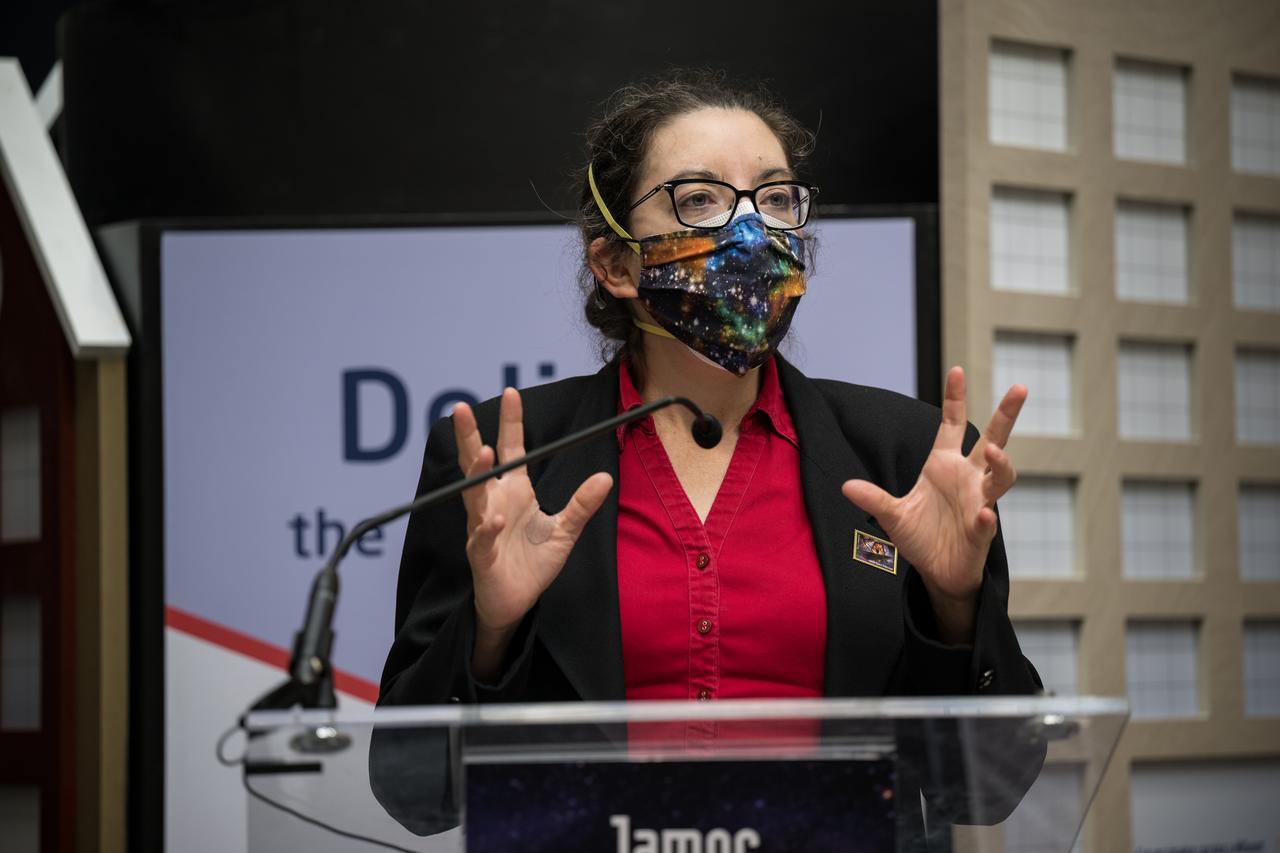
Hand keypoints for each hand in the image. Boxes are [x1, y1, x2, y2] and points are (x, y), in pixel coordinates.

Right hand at [453, 388, 612, 678]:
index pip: (510, 451)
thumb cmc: (533, 565)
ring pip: (475, 497)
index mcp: (513, 493)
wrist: (516, 605)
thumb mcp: (565, 531)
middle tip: (461, 409)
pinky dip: (486, 530)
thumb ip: (581, 504)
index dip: (510, 424)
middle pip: (479, 466)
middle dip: (470, 437)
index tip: (512, 394)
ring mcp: (482, 529)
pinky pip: (481, 540)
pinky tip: (493, 519)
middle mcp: (493, 505)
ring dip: (478, 475)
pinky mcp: (481, 557)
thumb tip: (605, 477)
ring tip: (482, 452)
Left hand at [841, 367, 1026, 643]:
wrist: (937, 572)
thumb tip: (846, 486)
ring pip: (1001, 477)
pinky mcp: (981, 532)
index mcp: (944, 465)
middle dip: (1006, 415)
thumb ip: (873, 498)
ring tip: (995, 452)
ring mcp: (979, 503)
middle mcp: (967, 478)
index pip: (952, 424)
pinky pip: (987, 521)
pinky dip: (985, 519)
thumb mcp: (892, 514)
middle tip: (1019, 387)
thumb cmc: (921, 537)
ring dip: (1001, 465)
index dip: (954, 398)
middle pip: (994, 440)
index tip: (956, 369)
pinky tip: (982, 516)